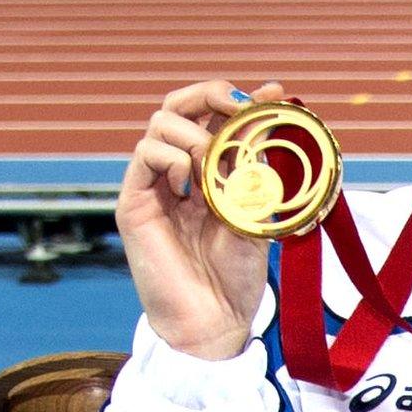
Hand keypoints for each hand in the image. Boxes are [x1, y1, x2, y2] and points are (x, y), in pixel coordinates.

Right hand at [116, 80, 283, 359]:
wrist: (215, 318)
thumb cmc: (237, 271)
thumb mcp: (258, 207)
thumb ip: (261, 163)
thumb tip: (277, 112)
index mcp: (208, 168)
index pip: (212, 112)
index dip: (238, 95)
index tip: (272, 93)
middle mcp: (178, 170)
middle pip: (178, 105)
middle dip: (210, 94)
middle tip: (240, 109)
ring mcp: (154, 184)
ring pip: (160, 122)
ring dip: (195, 132)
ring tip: (216, 165)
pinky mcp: (135, 202)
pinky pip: (145, 155)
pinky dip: (173, 156)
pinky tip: (192, 184)